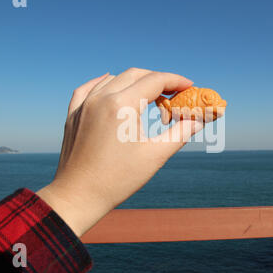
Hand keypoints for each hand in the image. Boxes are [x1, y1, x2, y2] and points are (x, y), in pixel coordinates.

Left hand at [36, 68, 203, 236]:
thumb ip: (180, 133)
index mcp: (122, 105)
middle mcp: (101, 98)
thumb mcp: (155, 155)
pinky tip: (111, 84)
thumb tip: (199, 120)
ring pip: (114, 79)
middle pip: (136, 75)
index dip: (176, 81)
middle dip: (158, 80)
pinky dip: (104, 83)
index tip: (190, 86)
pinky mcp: (73, 114)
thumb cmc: (117, 179)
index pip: (155, 81)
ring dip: (135, 82)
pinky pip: (89, 88)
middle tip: (174, 92)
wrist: (78, 196)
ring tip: (150, 96)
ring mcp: (84, 105)